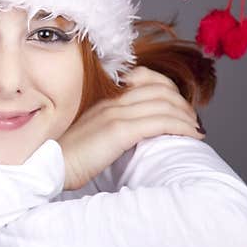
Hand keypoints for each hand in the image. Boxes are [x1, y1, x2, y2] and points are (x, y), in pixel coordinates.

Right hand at [57, 66, 204, 191]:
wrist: (50, 166)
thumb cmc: (69, 158)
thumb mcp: (93, 135)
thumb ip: (112, 126)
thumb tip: (137, 133)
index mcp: (105, 101)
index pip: (146, 80)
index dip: (170, 91)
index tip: (180, 110)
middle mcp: (111, 102)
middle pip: (160, 90)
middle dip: (183, 104)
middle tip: (193, 121)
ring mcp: (114, 114)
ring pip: (164, 104)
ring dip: (186, 116)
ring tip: (196, 130)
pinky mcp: (118, 131)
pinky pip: (159, 122)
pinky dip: (181, 127)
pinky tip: (190, 136)